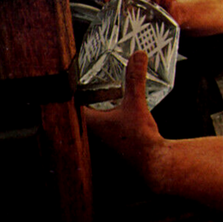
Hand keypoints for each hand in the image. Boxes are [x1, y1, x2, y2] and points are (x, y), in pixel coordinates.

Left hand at [82, 51, 163, 183]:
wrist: (152, 165)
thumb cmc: (140, 140)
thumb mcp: (136, 104)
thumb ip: (135, 79)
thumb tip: (138, 55)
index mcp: (88, 124)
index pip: (70, 103)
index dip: (71, 91)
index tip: (73, 80)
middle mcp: (87, 137)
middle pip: (76, 115)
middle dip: (81, 102)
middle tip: (85, 89)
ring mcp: (96, 147)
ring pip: (86, 126)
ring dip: (91, 116)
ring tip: (99, 103)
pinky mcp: (107, 153)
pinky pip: (98, 136)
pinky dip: (102, 127)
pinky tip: (112, 123)